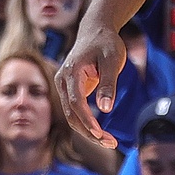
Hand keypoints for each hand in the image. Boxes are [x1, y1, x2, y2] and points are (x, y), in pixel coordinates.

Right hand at [56, 20, 128, 147]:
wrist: (96, 31)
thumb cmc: (106, 43)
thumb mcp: (112, 60)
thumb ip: (108, 83)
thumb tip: (105, 108)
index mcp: (71, 72)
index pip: (76, 103)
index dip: (87, 121)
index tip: (100, 135)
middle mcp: (62, 81)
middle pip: (71, 114)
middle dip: (89, 132)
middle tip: (111, 143)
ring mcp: (64, 86)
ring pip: (72, 116)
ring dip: (88, 131)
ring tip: (110, 141)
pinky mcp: (69, 90)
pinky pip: (76, 111)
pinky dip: (87, 123)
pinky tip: (102, 133)